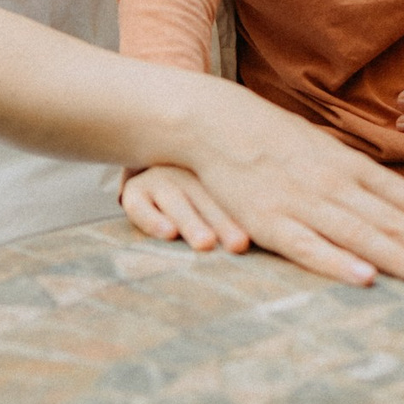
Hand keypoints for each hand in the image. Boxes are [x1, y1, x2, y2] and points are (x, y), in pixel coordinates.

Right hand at [121, 165, 247, 253]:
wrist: (148, 159)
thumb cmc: (195, 188)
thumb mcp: (213, 188)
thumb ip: (237, 204)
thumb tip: (268, 235)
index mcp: (212, 170)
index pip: (230, 194)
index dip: (244, 216)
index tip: (256, 239)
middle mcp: (186, 172)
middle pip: (208, 199)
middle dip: (224, 223)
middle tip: (239, 245)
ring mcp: (159, 179)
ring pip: (177, 202)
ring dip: (192, 223)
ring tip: (206, 244)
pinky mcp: (135, 192)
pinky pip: (140, 207)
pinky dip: (153, 221)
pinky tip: (168, 234)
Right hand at [182, 93, 403, 288]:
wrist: (216, 121)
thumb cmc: (277, 140)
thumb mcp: (329, 152)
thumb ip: (366, 182)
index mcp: (356, 168)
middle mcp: (339, 186)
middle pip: (400, 221)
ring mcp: (305, 204)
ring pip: (364, 235)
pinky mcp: (269, 222)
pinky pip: (309, 247)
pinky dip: (337, 263)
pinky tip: (364, 279)